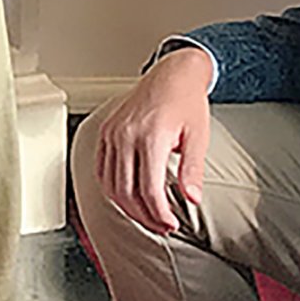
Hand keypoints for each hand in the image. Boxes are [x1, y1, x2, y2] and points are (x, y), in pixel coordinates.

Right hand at [90, 45, 215, 236]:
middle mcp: (125, 135)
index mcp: (150, 137)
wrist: (173, 74)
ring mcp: (112, 133)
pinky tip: (127, 197)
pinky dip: (111, 189)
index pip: (149, 190)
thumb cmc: (186, 102)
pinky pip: (101, 169)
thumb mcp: (198, 136)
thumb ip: (193, 170)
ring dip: (127, 207)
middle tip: (161, 226)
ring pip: (110, 184)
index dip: (160, 214)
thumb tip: (192, 198)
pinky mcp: (106, 131)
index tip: (171, 224)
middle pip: (127, 192)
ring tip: (146, 216)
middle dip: (145, 216)